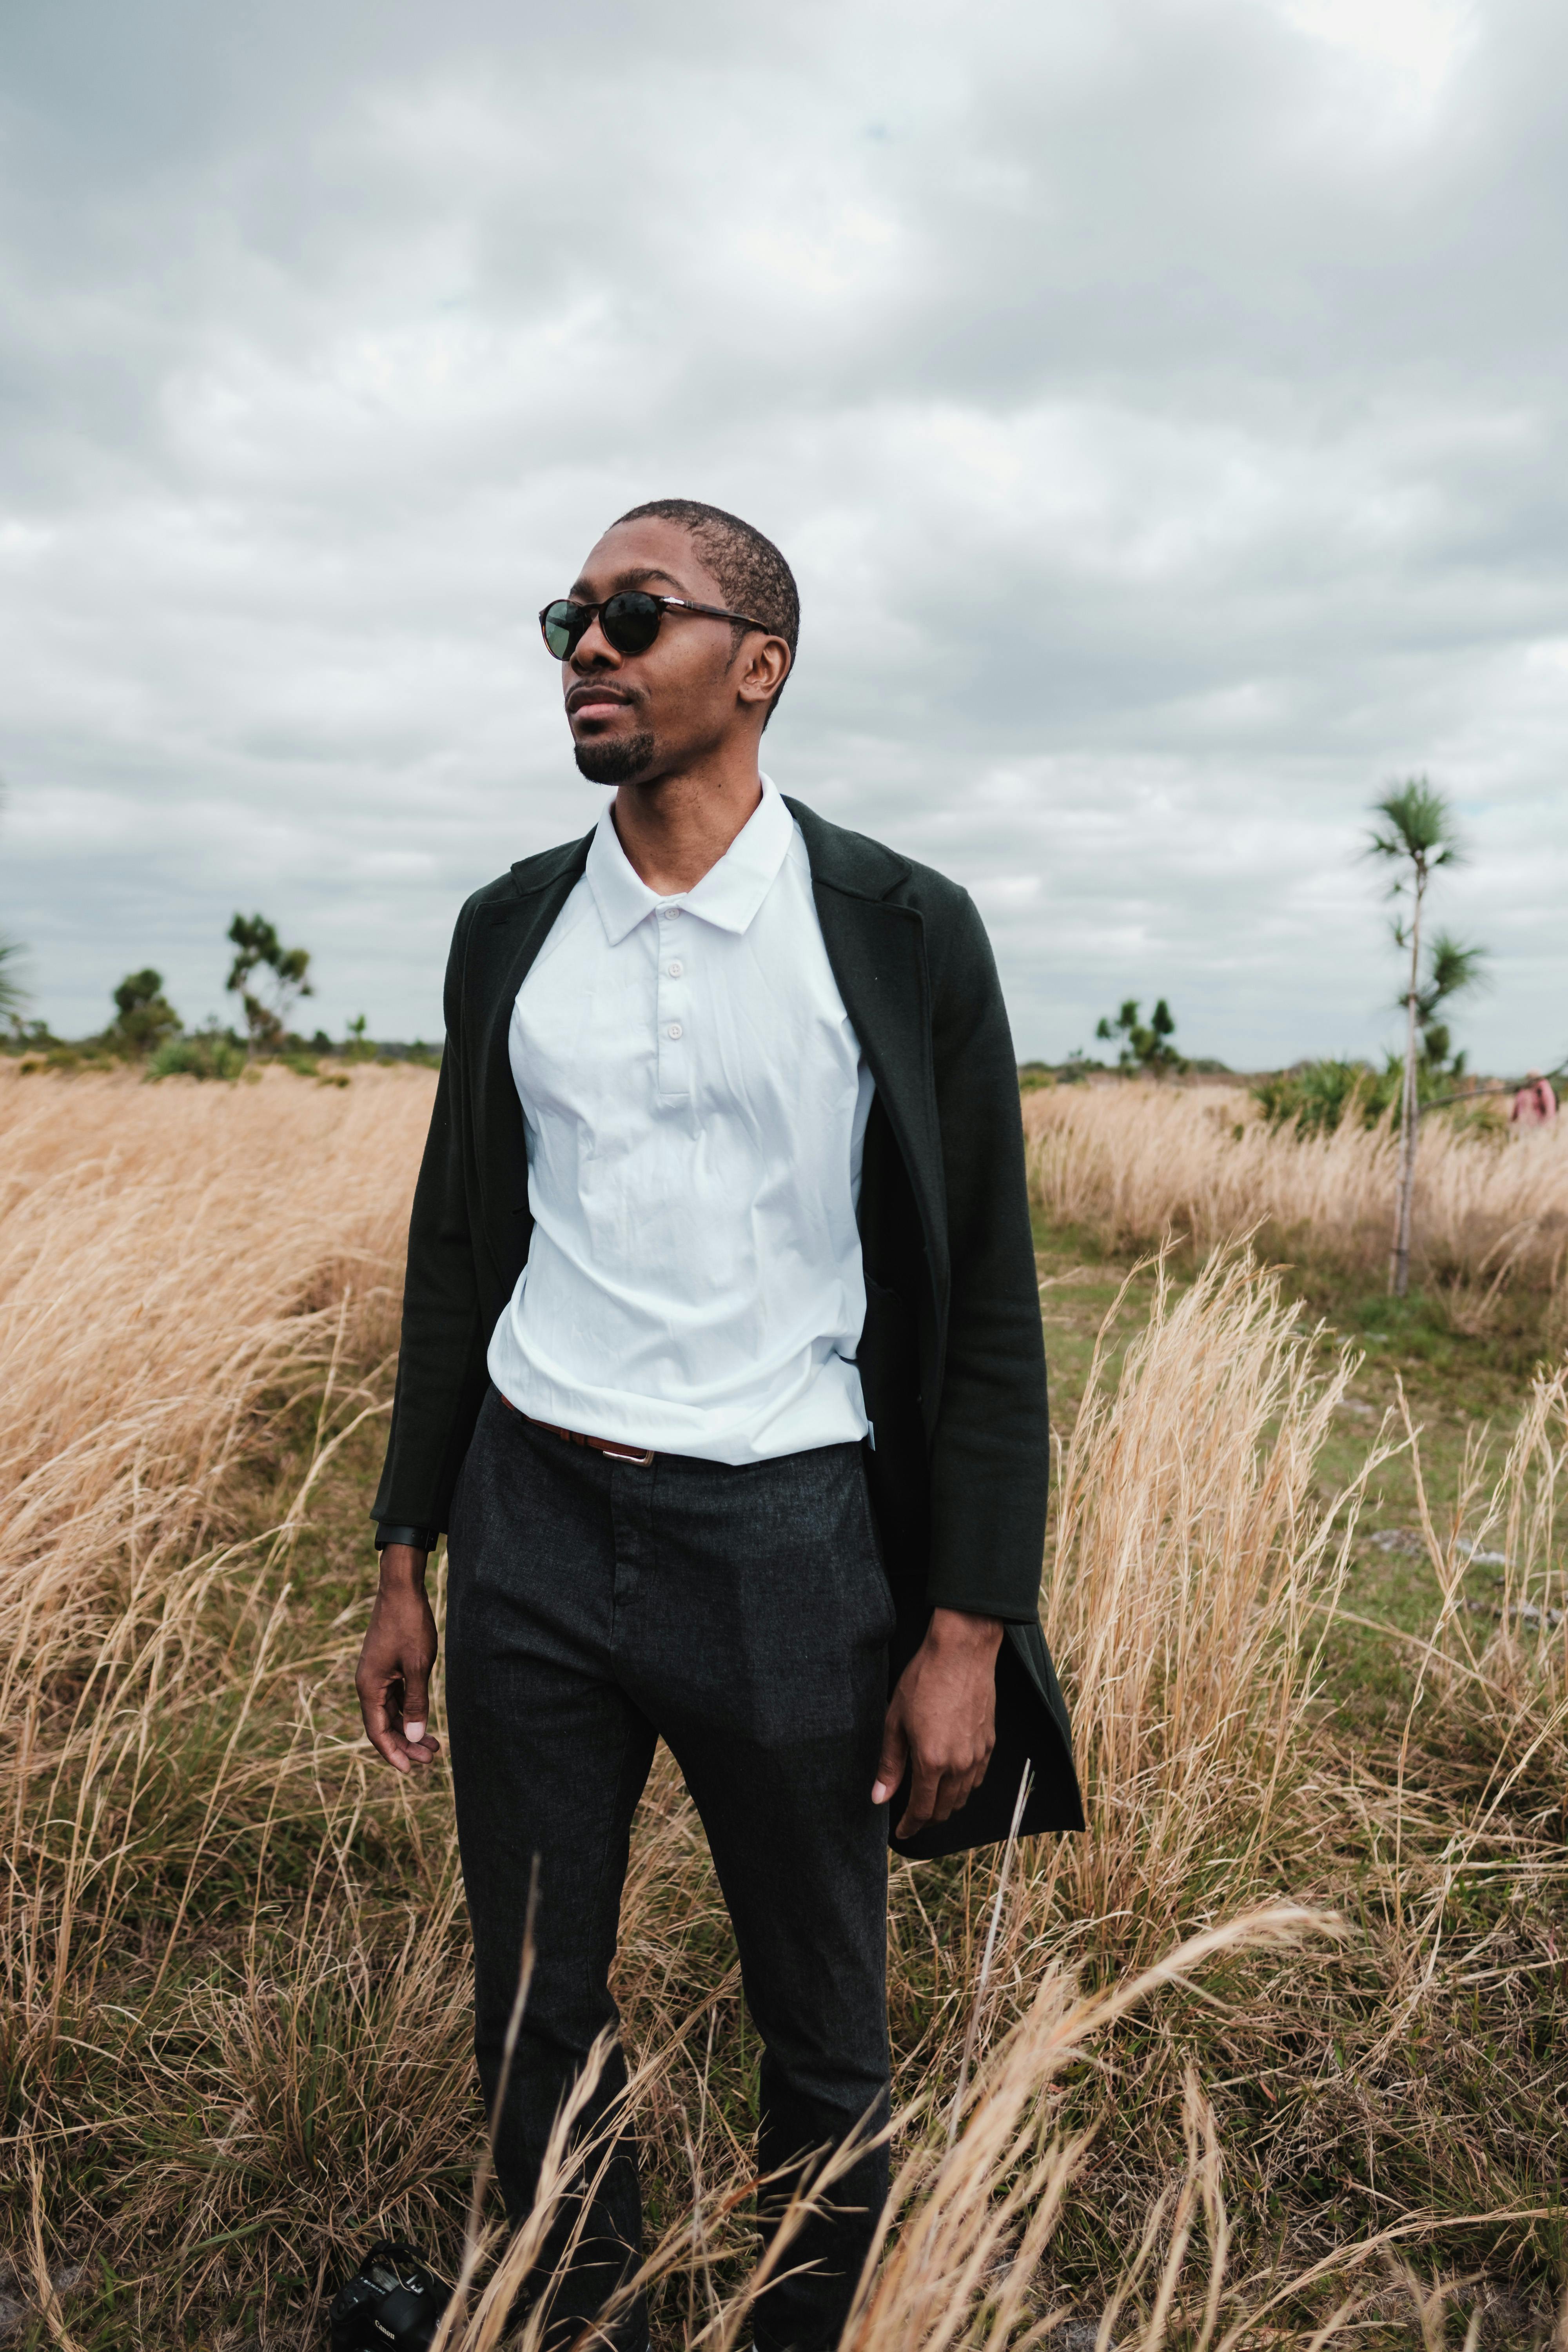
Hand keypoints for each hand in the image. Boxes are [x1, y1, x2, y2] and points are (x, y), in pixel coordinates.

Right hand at [355, 1544, 440, 1774]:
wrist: (401, 1589)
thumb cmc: (409, 1624)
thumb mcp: (418, 1666)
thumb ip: (416, 1702)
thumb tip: (413, 1736)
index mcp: (369, 1687)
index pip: (377, 1731)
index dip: (393, 1753)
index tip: (411, 1771)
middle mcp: (368, 1684)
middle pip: (384, 1725)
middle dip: (406, 1744)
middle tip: (431, 1758)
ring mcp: (377, 1675)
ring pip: (391, 1712)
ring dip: (409, 1728)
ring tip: (433, 1745)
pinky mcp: (386, 1666)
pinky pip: (395, 1697)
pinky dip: (409, 1710)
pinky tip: (424, 1719)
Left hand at [872, 1607, 1002, 1838]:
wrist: (962, 1652)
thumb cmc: (924, 1681)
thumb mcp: (895, 1721)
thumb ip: (889, 1764)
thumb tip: (879, 1797)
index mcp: (932, 1761)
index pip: (922, 1810)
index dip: (910, 1826)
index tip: (901, 1832)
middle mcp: (959, 1764)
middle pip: (945, 1809)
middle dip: (927, 1819)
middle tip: (912, 1818)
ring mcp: (978, 1755)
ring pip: (963, 1796)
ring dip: (946, 1805)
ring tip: (930, 1800)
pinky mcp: (990, 1743)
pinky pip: (977, 1778)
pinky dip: (963, 1787)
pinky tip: (952, 1778)